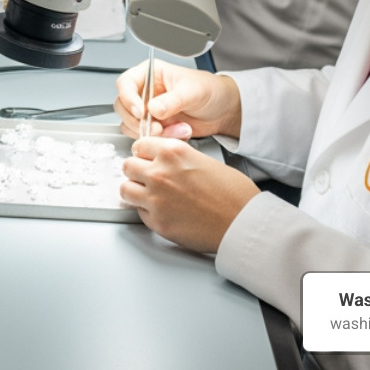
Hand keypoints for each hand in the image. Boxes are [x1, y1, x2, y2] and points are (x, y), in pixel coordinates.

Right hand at [114, 59, 241, 140]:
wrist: (223, 110)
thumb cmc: (209, 90)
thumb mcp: (192, 91)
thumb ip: (172, 100)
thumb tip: (153, 108)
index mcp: (150, 74)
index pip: (125, 83)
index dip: (129, 98)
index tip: (141, 112)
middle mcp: (145, 91)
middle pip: (123, 106)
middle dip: (137, 121)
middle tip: (156, 127)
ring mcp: (148, 110)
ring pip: (131, 124)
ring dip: (150, 132)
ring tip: (174, 130)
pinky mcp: (154, 126)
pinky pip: (145, 136)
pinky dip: (160, 139)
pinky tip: (177, 133)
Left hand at [120, 136, 258, 252]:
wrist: (243, 223)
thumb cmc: (234, 195)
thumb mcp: (205, 160)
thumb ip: (179, 158)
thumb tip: (165, 161)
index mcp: (173, 152)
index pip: (139, 145)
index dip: (144, 153)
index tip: (146, 158)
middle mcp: (160, 173)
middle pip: (128, 165)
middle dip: (136, 171)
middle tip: (145, 178)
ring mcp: (156, 198)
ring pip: (125, 189)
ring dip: (135, 191)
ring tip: (148, 195)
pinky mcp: (158, 222)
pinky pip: (139, 212)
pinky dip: (147, 212)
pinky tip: (162, 211)